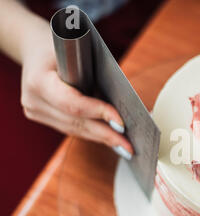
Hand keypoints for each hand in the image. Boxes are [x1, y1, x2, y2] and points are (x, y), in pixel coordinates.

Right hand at [20, 25, 132, 158]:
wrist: (35, 49)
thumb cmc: (64, 48)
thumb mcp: (79, 53)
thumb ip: (96, 77)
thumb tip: (124, 104)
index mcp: (39, 81)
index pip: (73, 104)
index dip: (99, 114)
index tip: (122, 123)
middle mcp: (33, 100)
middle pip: (76, 122)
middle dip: (106, 134)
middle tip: (129, 146)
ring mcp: (35, 112)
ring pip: (75, 130)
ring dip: (101, 138)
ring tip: (124, 146)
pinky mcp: (41, 117)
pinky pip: (71, 129)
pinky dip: (92, 134)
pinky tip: (110, 139)